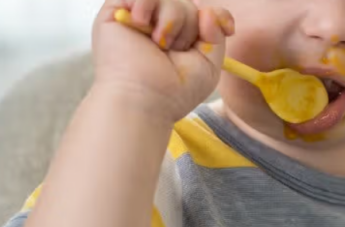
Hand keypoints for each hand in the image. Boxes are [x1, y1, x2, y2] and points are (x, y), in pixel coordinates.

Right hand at [91, 0, 234, 122]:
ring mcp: (138, 17)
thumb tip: (206, 10)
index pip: (202, 13)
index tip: (228, 29)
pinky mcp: (116, 10)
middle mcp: (159, 26)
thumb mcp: (208, 66)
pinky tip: (142, 24)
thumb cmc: (174, 91)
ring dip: (172, 19)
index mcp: (179, 39)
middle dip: (190, 27)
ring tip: (159, 43)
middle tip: (174, 50)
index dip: (218, 16)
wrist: (143, 99)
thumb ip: (215, 35)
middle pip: (188, 5)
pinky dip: (147, 3)